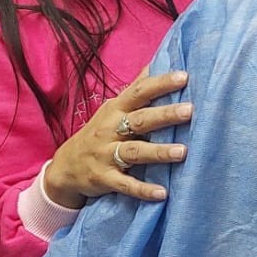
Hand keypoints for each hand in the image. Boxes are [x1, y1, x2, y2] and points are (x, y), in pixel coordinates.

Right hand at [44, 71, 192, 207]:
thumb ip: (135, 90)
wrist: (65, 167)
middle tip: (190, 110)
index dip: (161, 83)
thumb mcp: (113, 109)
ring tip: (182, 152)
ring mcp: (105, 155)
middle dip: (164, 115)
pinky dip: (143, 190)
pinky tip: (163, 193)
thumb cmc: (98, 134)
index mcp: (115, 110)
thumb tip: (157, 63)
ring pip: (134, 152)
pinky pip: (125, 185)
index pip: (139, 92)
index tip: (184, 77)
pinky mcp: (104, 179)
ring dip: (158, 152)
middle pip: (140, 120)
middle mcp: (110, 129)